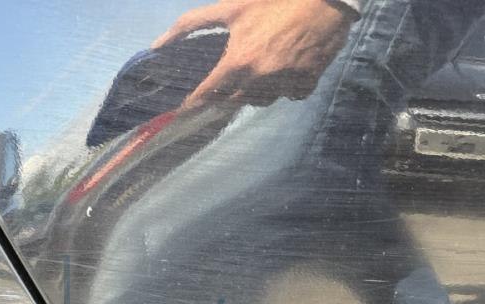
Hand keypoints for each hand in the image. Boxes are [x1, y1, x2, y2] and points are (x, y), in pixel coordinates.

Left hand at [153, 0, 355, 108]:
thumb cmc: (276, 1)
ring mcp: (284, 85)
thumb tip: (157, 43)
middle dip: (226, 94)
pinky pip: (288, 95)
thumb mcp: (232, 6)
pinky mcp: (306, 85)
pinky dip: (284, 86)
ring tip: (258, 70)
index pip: (207, 93)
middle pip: (232, 100)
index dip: (192, 103)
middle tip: (226, 82)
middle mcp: (259, 80)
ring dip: (254, 91)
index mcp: (239, 61)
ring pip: (260, 100)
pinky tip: (285, 69)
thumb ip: (192, 23)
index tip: (181, 111)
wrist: (327, 0)